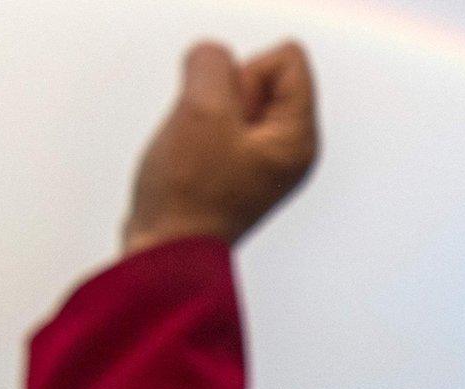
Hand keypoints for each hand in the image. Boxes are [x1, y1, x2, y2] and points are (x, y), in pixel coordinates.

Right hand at [122, 40, 319, 254]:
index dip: (245, 73)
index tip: (226, 117)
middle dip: (224, 93)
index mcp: (300, 139)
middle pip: (261, 76)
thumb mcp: (201, 109)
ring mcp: (261, 160)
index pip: (287, 60)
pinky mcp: (234, 165)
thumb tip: (211, 62)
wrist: (165, 252)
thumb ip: (212, 63)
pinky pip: (215, 119)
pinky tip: (188, 158)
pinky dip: (197, 127)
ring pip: (232, 97)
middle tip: (208, 138)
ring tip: (195, 151)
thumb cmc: (189, 197)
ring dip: (204, 110)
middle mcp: (289, 150)